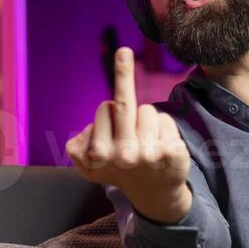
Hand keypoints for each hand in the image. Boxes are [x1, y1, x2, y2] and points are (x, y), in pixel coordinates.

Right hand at [67, 47, 192, 222]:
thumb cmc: (120, 171)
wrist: (156, 196)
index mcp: (100, 155)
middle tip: (123, 51)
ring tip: (146, 141)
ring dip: (147, 120)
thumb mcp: (89, 166)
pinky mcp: (173, 153)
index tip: (109, 108)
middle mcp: (124, 156)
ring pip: (147, 110)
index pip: (105, 108)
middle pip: (124, 103)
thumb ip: (75, 150)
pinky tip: (162, 146)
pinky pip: (165, 120)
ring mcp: (150, 155)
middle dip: (121, 70)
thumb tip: (84, 135)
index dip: (108, 110)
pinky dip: (165, 127)